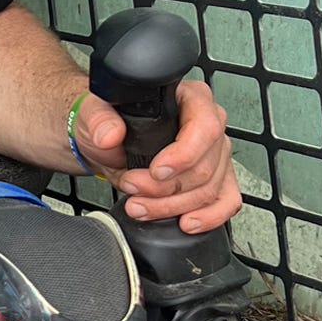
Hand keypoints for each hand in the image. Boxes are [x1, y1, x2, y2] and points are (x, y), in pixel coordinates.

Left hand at [73, 80, 239, 232]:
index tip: (156, 171)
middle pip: (204, 167)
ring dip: (172, 206)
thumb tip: (110, 135)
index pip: (205, 127)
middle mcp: (209, 124)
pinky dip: (208, 217)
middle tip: (132, 186)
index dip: (183, 155)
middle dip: (165, 188)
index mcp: (189, 98)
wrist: (107, 143)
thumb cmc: (109, 121)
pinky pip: (226, 201)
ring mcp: (215, 154)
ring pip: (209, 189)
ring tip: (140, 206)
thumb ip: (99, 119)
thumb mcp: (95, 112)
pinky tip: (186, 222)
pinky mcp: (215, 178)